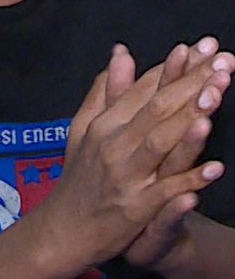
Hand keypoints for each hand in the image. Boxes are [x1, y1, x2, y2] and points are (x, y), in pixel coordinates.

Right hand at [34, 41, 234, 278]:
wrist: (61, 232)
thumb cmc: (78, 177)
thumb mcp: (83, 127)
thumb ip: (105, 90)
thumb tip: (122, 52)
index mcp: (105, 123)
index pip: (146, 87)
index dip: (177, 65)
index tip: (206, 46)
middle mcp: (114, 145)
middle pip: (158, 107)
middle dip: (194, 83)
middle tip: (225, 61)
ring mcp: (125, 177)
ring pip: (161, 142)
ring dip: (190, 119)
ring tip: (217, 97)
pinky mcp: (134, 210)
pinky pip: (165, 192)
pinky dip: (189, 180)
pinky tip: (215, 169)